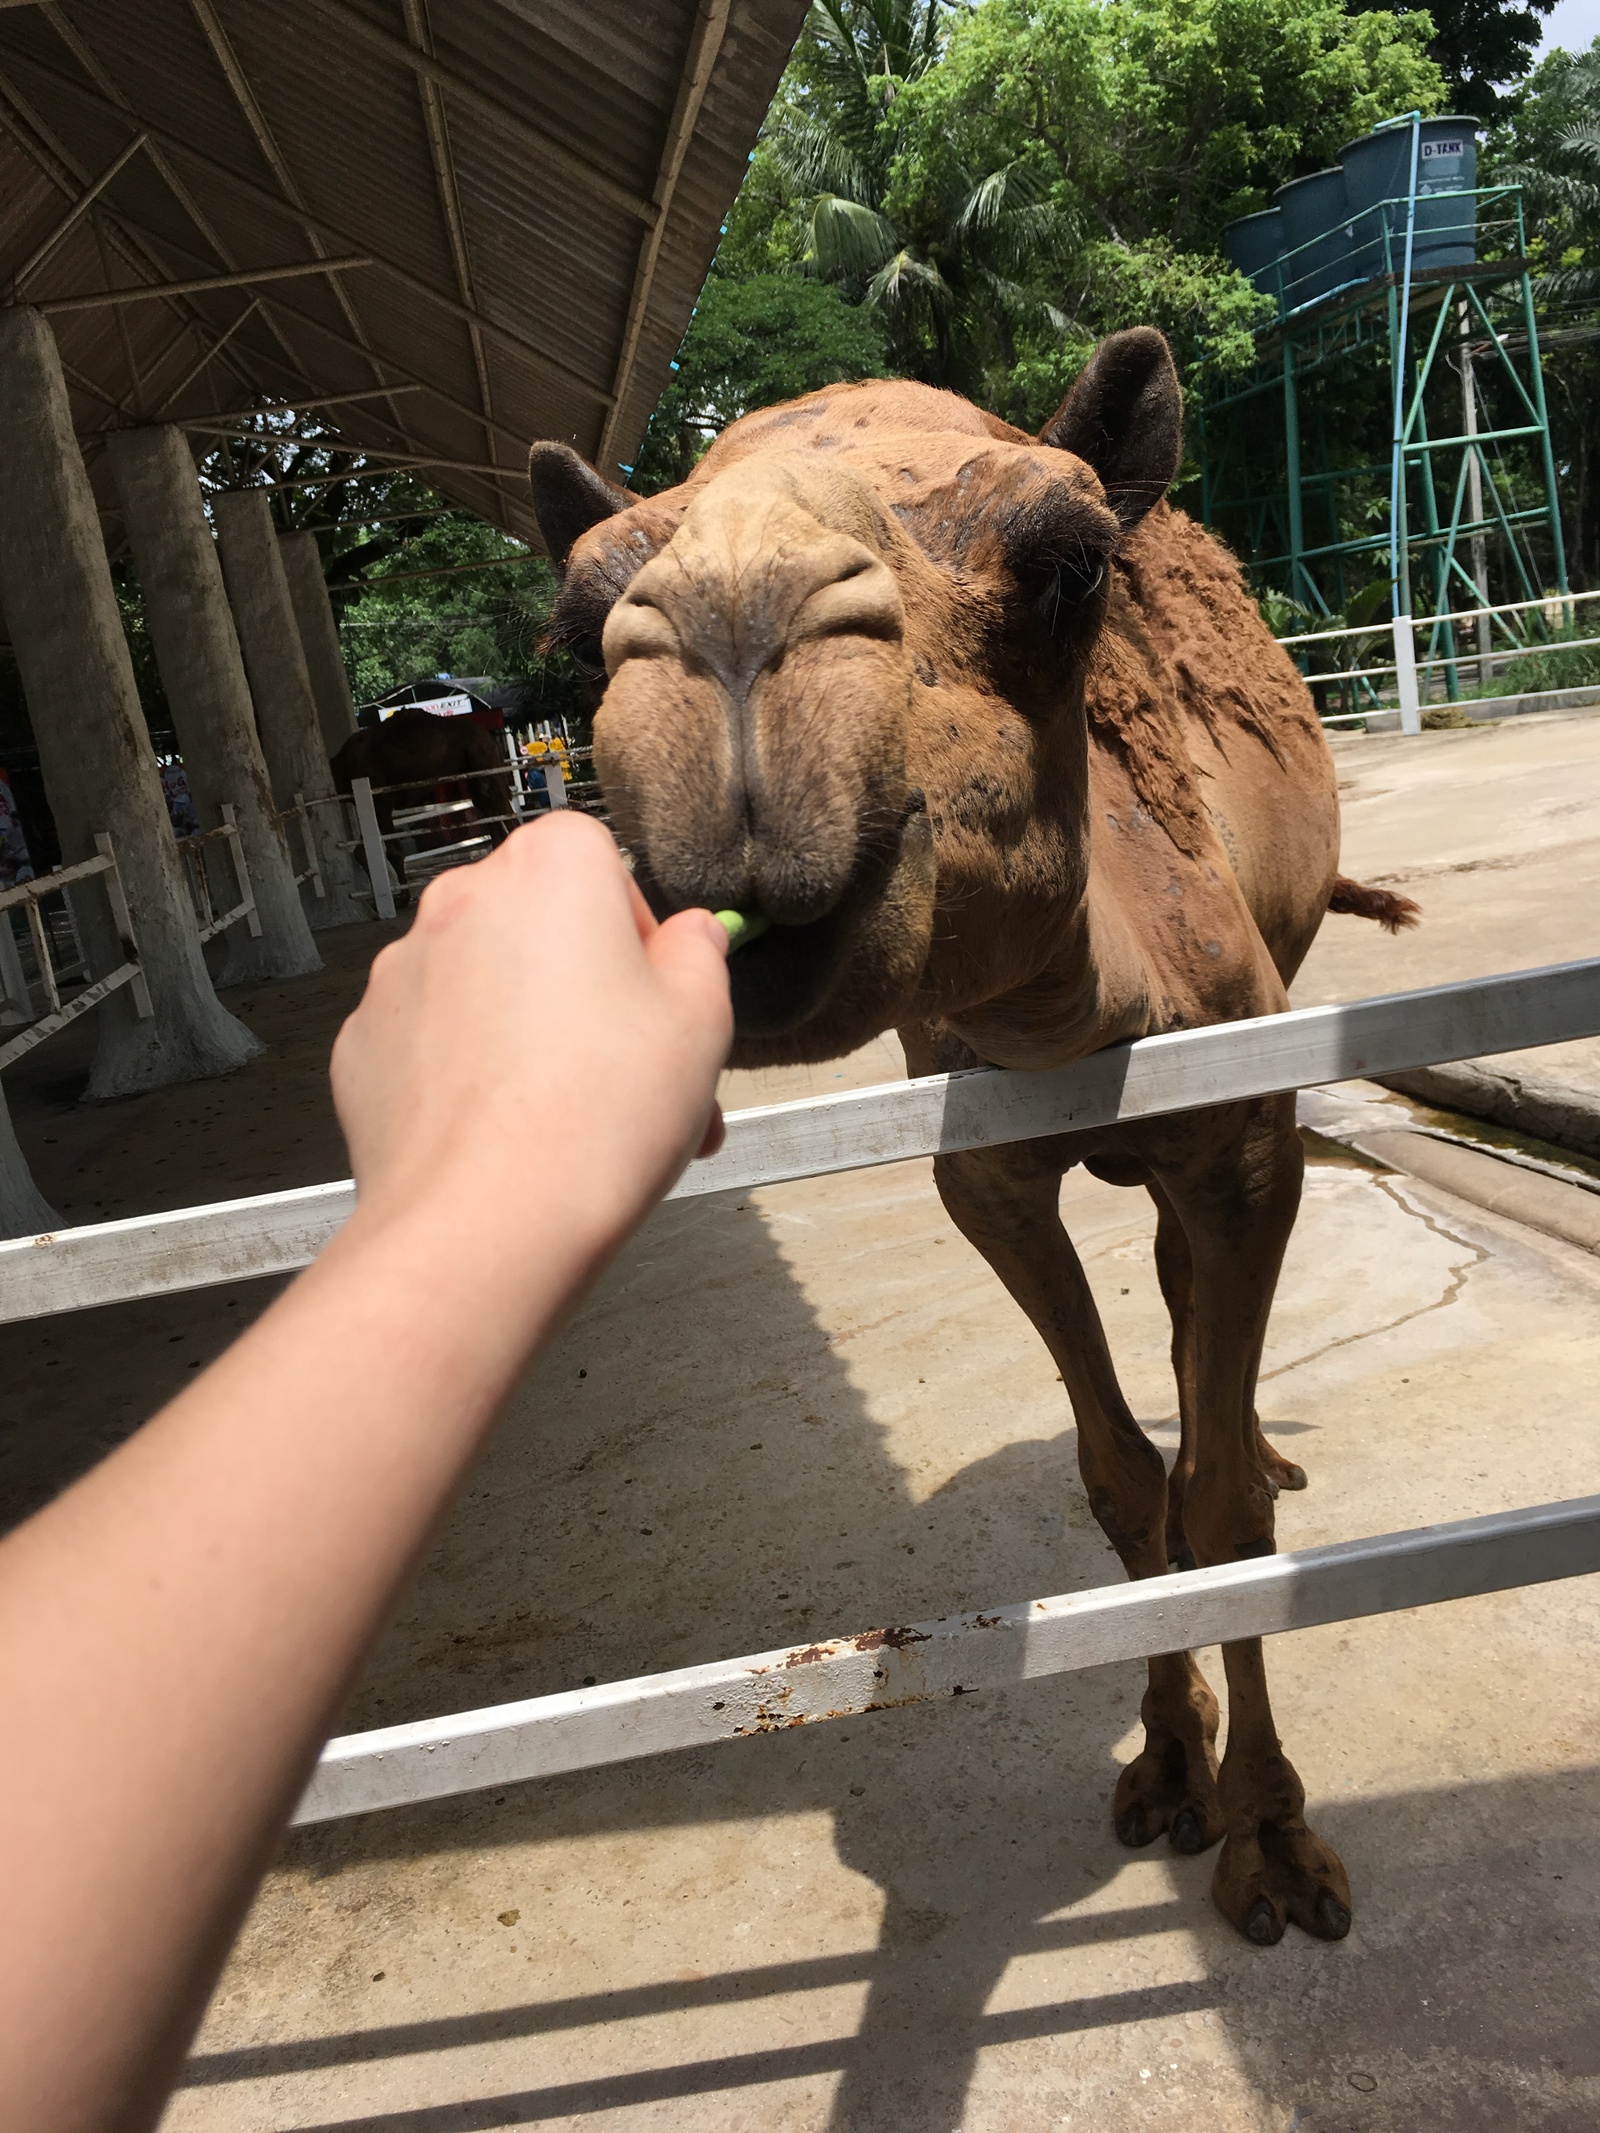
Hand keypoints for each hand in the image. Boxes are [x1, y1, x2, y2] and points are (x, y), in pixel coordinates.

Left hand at [330, 812, 731, 1288]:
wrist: (487, 1223)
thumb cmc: (597, 1118)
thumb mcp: (700, 1023)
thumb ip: (701, 956)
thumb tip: (693, 937)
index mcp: (549, 871)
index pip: (599, 860)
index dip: (636, 931)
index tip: (657, 994)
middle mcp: (460, 903)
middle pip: (539, 926)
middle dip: (585, 987)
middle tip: (632, 1068)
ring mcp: (400, 973)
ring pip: (485, 986)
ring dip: (528, 1031)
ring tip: (576, 1118)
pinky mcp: (363, 1045)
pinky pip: (432, 1042)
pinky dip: (468, 1074)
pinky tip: (509, 1136)